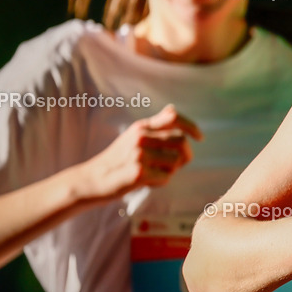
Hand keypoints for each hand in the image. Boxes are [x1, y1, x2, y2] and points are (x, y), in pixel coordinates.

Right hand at [75, 104, 202, 200]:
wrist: (90, 181)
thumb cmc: (118, 160)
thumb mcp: (134, 136)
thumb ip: (155, 124)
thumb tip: (172, 108)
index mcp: (141, 127)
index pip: (174, 117)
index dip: (192, 127)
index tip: (200, 137)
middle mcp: (140, 137)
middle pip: (181, 142)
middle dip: (185, 156)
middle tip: (174, 166)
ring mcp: (139, 154)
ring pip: (176, 162)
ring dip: (171, 171)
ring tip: (155, 173)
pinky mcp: (138, 172)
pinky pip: (166, 178)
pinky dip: (160, 182)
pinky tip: (146, 182)